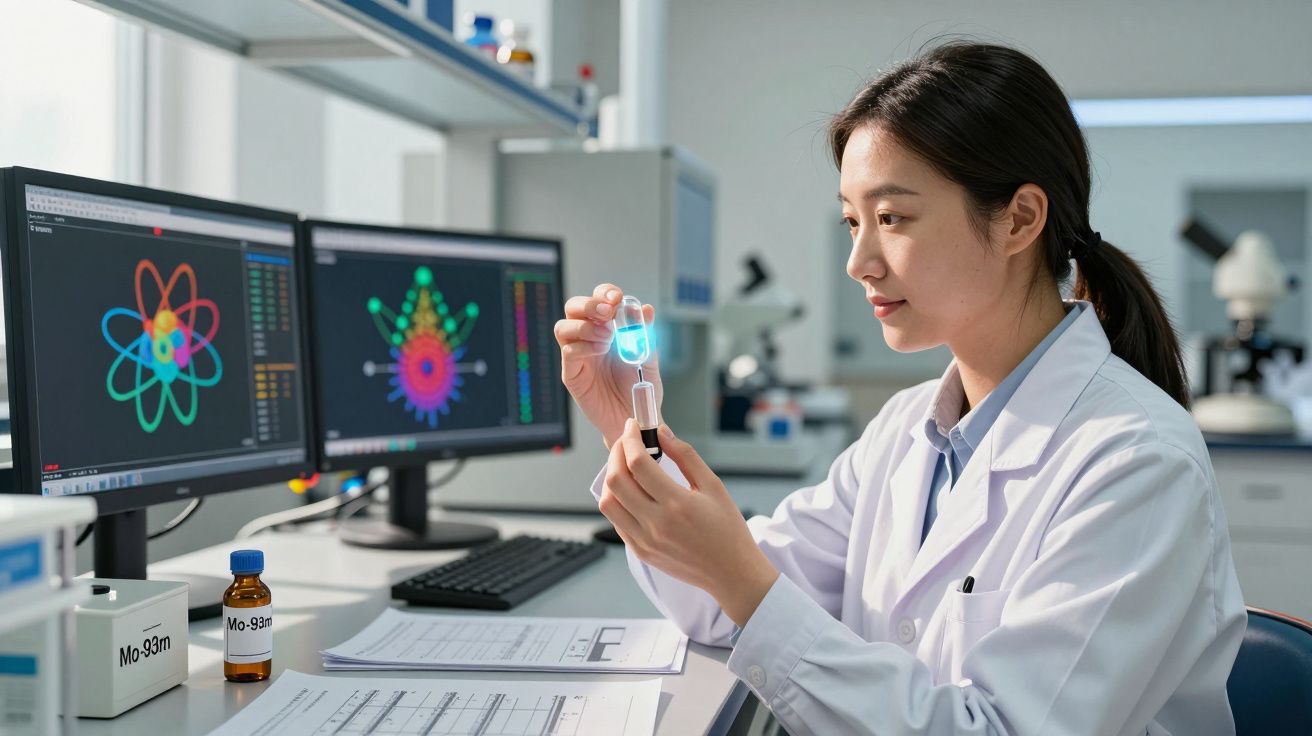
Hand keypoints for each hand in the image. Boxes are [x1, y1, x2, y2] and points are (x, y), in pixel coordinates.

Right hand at [554, 283, 662, 447]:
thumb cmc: (639, 390)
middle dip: (589, 304)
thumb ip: (646, 336)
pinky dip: (583, 347)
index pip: (598, 299)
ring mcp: (578, 355)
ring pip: (563, 326)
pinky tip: (600, 352)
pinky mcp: (572, 374)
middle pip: (573, 307)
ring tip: (607, 339)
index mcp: (608, 328)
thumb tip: (646, 309)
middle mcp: (589, 337)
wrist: (635, 420)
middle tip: (608, 314)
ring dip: (585, 326)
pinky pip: (568, 352)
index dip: (604, 292)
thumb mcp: (649, 360)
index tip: (617, 298)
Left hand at [599, 420, 778, 627]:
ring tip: (625, 466)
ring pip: (608, 503)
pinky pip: (616, 522)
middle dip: (616, 453)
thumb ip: (685, 456)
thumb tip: (662, 433)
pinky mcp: (641, 552)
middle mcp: (656, 523)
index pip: (638, 463)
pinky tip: (631, 491)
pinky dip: (618, 501)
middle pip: (616, 480)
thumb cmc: (727, 529)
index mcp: (677, 504)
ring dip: (612, 478)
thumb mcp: (713, 486)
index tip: (633, 426)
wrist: (731, 573)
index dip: (631, 438)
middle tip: (626, 442)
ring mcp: (645, 541)